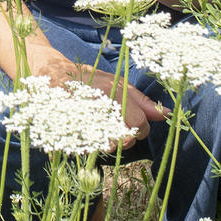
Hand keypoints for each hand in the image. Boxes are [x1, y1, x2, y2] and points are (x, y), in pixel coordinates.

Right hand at [42, 54, 168, 137]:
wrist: (52, 73)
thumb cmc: (90, 78)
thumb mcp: (118, 84)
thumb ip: (143, 101)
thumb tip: (168, 115)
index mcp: (113, 92)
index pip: (139, 124)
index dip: (140, 129)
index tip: (132, 124)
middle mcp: (99, 106)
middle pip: (125, 139)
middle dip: (125, 138)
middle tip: (116, 127)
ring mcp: (82, 119)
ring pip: (108, 147)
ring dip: (109, 142)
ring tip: (102, 130)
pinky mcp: (68, 129)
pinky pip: (89, 147)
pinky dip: (92, 144)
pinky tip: (89, 133)